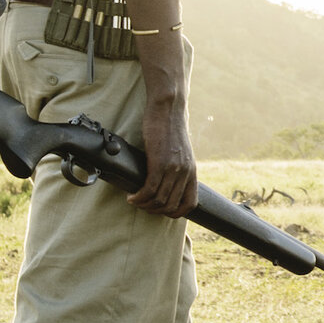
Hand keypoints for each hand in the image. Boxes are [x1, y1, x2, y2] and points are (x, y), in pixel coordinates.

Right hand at [133, 93, 196, 217]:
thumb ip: (178, 167)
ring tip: (134, 201)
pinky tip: (131, 196)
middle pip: (171, 206)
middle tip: (142, 205)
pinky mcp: (159, 162)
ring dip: (143, 205)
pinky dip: (139, 197)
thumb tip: (168, 181)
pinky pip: (150, 189)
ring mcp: (173, 168)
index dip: (175, 213)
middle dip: (154, 211)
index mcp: (192, 172)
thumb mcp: (180, 152)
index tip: (160, 210)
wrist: (168, 109)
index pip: (190, 204)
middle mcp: (185, 172)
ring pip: (159, 200)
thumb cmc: (170, 128)